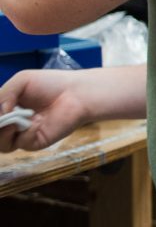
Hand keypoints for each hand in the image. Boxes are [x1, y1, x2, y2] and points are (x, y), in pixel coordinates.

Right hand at [0, 66, 143, 151]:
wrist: (77, 93)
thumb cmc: (51, 84)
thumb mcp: (21, 81)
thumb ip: (2, 96)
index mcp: (6, 108)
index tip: (0, 109)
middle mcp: (11, 123)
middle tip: (3, 117)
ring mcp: (23, 134)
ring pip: (2, 145)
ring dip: (3, 133)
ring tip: (14, 121)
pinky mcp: (36, 142)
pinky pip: (21, 144)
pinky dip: (25, 134)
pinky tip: (36, 124)